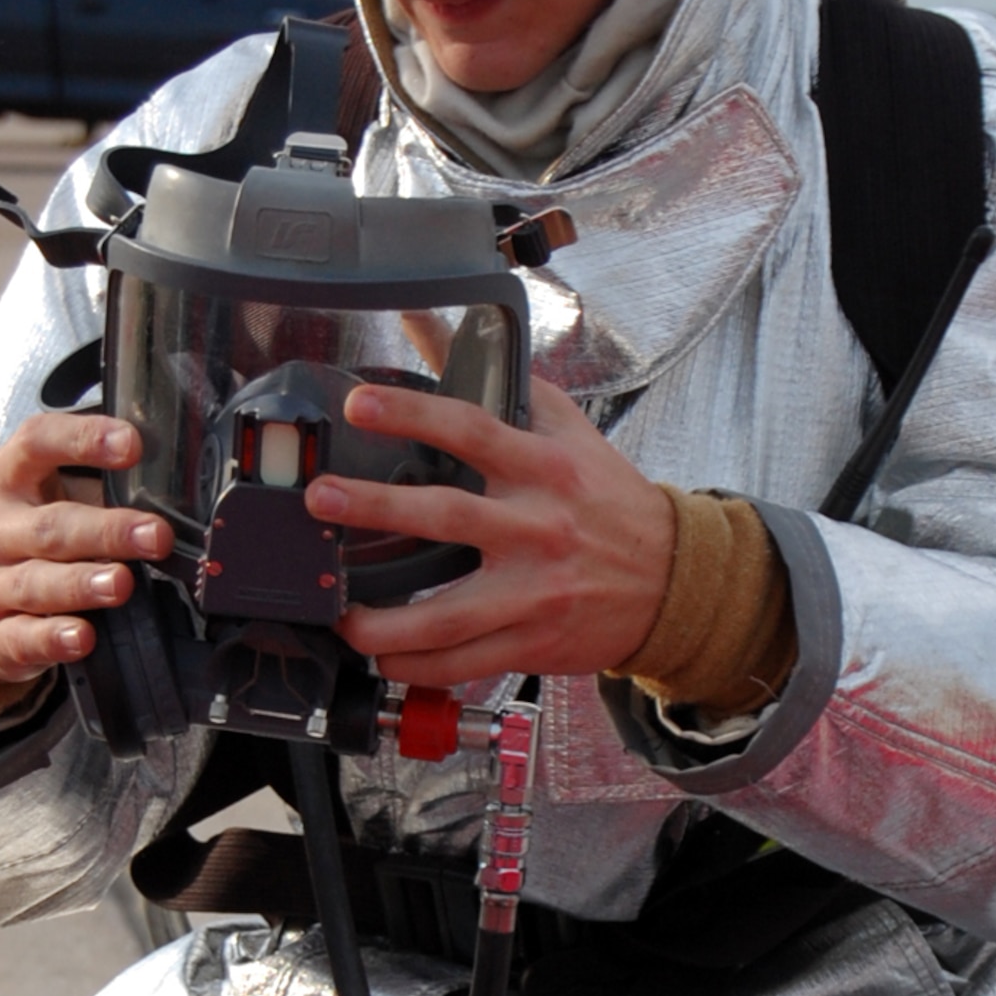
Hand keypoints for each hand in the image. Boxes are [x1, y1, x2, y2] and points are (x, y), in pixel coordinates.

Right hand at [0, 413, 173, 682]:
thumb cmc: (26, 534)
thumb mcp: (50, 496)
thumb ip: (101, 488)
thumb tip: (178, 486)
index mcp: (6, 476)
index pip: (39, 443)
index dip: (85, 440)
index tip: (131, 445)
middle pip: (51, 526)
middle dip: (107, 531)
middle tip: (156, 535)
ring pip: (36, 583)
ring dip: (83, 584)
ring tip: (121, 584)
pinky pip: (22, 638)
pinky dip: (53, 639)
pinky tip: (82, 637)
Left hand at [304, 375, 675, 687]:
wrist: (673, 581)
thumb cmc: (610, 501)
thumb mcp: (570, 432)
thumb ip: (510, 386)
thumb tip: (446, 329)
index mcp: (544, 470)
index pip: (472, 431)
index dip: (413, 413)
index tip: (360, 405)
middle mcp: (537, 529)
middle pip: (447, 518)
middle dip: (376, 508)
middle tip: (322, 498)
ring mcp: (533, 593)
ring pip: (446, 616)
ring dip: (382, 622)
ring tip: (337, 613)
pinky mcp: (531, 643)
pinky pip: (462, 662)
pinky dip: (415, 666)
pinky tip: (380, 656)